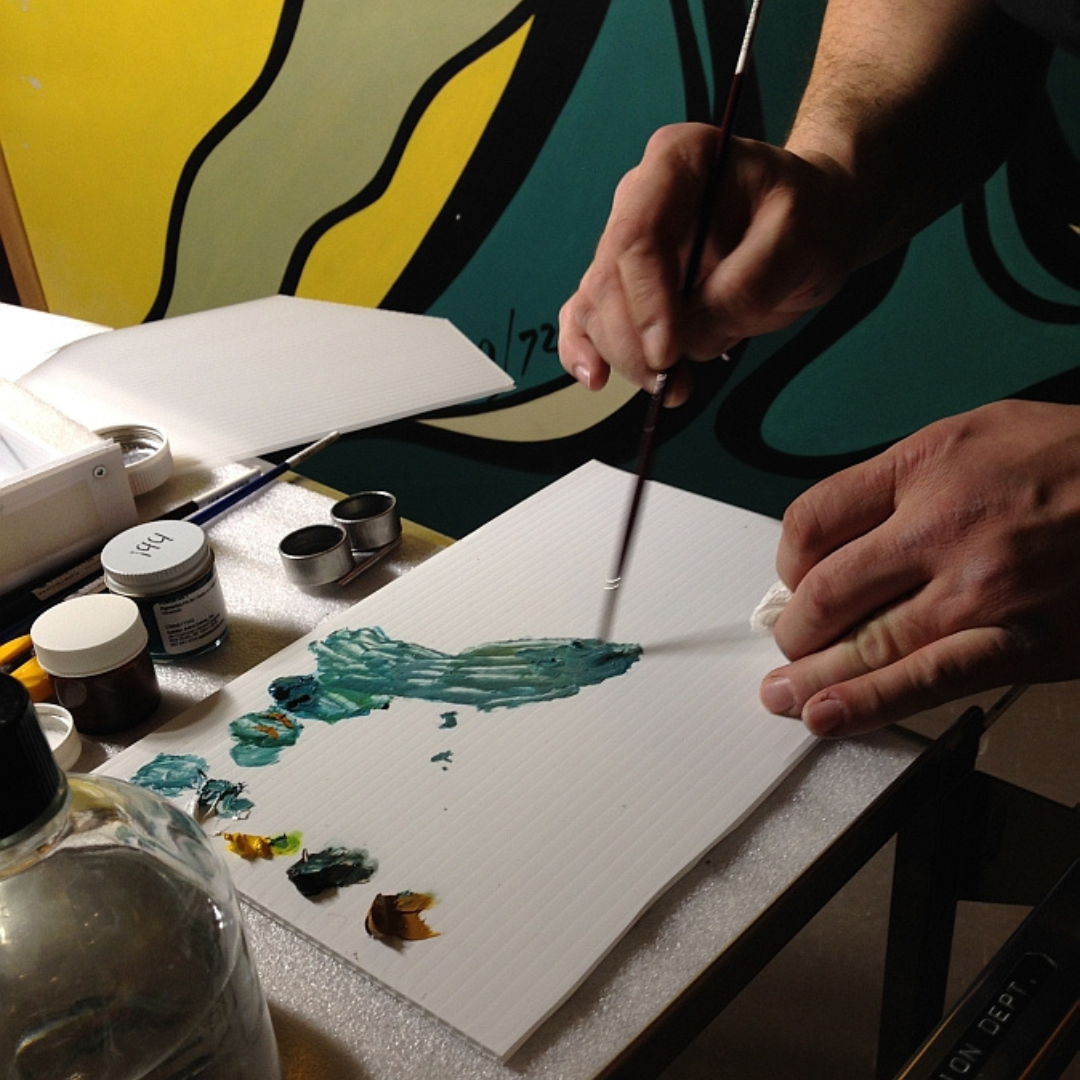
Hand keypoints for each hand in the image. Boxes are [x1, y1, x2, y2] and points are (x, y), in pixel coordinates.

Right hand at [558, 123, 859, 404]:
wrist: (812, 221)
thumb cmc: (808, 216)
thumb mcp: (801, 238)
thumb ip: (746, 285)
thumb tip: (691, 336)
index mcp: (678, 161)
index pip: (636, 236)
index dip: (645, 302)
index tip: (669, 353)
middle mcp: (639, 196)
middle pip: (607, 280)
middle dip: (632, 342)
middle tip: (671, 383)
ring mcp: (627, 242)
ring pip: (595, 306)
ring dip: (623, 357)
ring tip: (670, 388)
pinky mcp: (626, 282)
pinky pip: (587, 315)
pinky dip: (586, 349)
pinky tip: (597, 379)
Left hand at [760, 400, 1079, 736]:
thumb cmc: (1072, 458)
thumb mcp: (971, 434)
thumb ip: (899, 482)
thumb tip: (842, 535)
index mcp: (924, 466)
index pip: (812, 521)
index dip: (789, 560)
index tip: (793, 579)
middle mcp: (941, 527)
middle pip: (826, 591)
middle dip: (796, 627)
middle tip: (791, 642)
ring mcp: (979, 589)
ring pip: (864, 644)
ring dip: (811, 677)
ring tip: (782, 695)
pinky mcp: (1018, 641)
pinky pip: (928, 679)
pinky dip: (871, 703)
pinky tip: (829, 716)